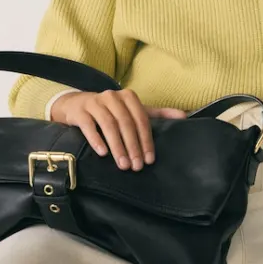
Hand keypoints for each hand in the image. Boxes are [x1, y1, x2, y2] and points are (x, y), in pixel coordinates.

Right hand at [51, 89, 186, 169]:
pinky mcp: (80, 111)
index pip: (141, 120)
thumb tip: (184, 116)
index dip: (146, 140)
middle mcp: (112, 97)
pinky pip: (89, 126)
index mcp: (128, 97)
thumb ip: (157, 114)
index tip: (149, 160)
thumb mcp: (133, 111)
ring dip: (117, 146)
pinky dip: (96, 139)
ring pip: (108, 125)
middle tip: (136, 166)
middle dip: (133, 146)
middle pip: (126, 123)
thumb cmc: (111, 111)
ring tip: (123, 164)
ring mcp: (95, 102)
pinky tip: (102, 153)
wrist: (77, 105)